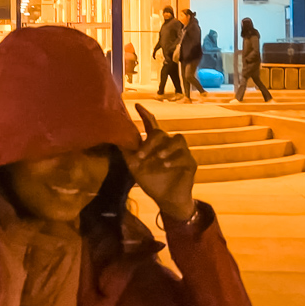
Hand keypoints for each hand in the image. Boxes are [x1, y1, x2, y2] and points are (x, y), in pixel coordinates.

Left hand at [125, 104, 196, 221]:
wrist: (166, 200)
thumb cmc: (151, 181)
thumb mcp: (135, 167)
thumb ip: (127, 152)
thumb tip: (114, 138)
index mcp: (156, 144)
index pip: (151, 125)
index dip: (145, 115)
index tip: (137, 106)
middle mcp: (169, 145)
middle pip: (160, 133)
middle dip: (149, 143)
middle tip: (140, 156)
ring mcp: (181, 153)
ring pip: (177, 140)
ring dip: (165, 148)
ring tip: (158, 158)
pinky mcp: (190, 164)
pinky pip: (185, 156)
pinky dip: (174, 159)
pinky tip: (166, 165)